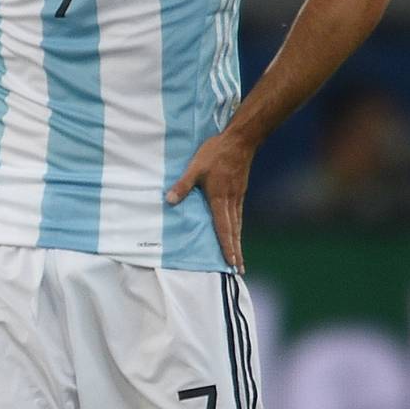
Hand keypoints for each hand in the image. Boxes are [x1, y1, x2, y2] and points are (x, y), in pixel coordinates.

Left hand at [168, 130, 252, 271]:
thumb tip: (169, 201)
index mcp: (220, 199)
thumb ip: (182, 186)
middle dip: (236, 251)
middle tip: (239, 268)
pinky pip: (238, 214)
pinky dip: (237, 227)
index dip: (227, 247)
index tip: (232, 263)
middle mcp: (232, 202)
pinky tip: (235, 231)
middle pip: (234, 232)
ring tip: (238, 256)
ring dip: (237, 241)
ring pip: (237, 224)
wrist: (240, 140)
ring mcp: (238, 196)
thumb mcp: (194, 168)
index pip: (224, 229)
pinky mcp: (239, 190)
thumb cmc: (215, 154)